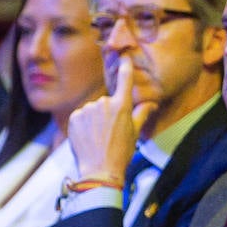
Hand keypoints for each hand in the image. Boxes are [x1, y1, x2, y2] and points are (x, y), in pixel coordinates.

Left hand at [67, 57, 155, 181]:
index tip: (124, 57)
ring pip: (92, 110)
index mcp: (122, 106)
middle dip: (108, 114)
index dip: (125, 68)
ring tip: (98, 138)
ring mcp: (88, 110)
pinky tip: (88, 138)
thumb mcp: (135, 133)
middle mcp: (104, 104)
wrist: (99, 170)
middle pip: (106, 103)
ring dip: (94, 120)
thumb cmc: (121, 153)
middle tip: (110, 133)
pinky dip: (83, 125)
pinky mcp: (75, 117)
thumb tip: (152, 104)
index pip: (125, 81)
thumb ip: (142, 114)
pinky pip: (81, 116)